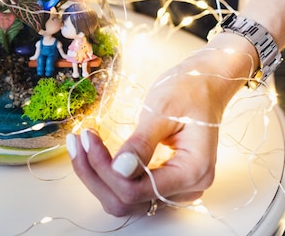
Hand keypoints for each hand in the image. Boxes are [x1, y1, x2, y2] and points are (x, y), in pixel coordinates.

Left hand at [66, 40, 252, 216]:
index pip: (136, 189)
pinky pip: (130, 187)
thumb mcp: (162, 111)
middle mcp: (187, 188)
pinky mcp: (164, 180)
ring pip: (125, 199)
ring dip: (97, 176)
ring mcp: (176, 188)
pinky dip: (108, 173)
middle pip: (127, 201)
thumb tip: (119, 169)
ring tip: (80, 144)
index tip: (87, 137)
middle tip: (78, 141)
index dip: (105, 169)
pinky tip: (92, 151)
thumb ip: (141, 143)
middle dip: (96, 174)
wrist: (206, 82)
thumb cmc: (189, 89)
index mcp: (193, 172)